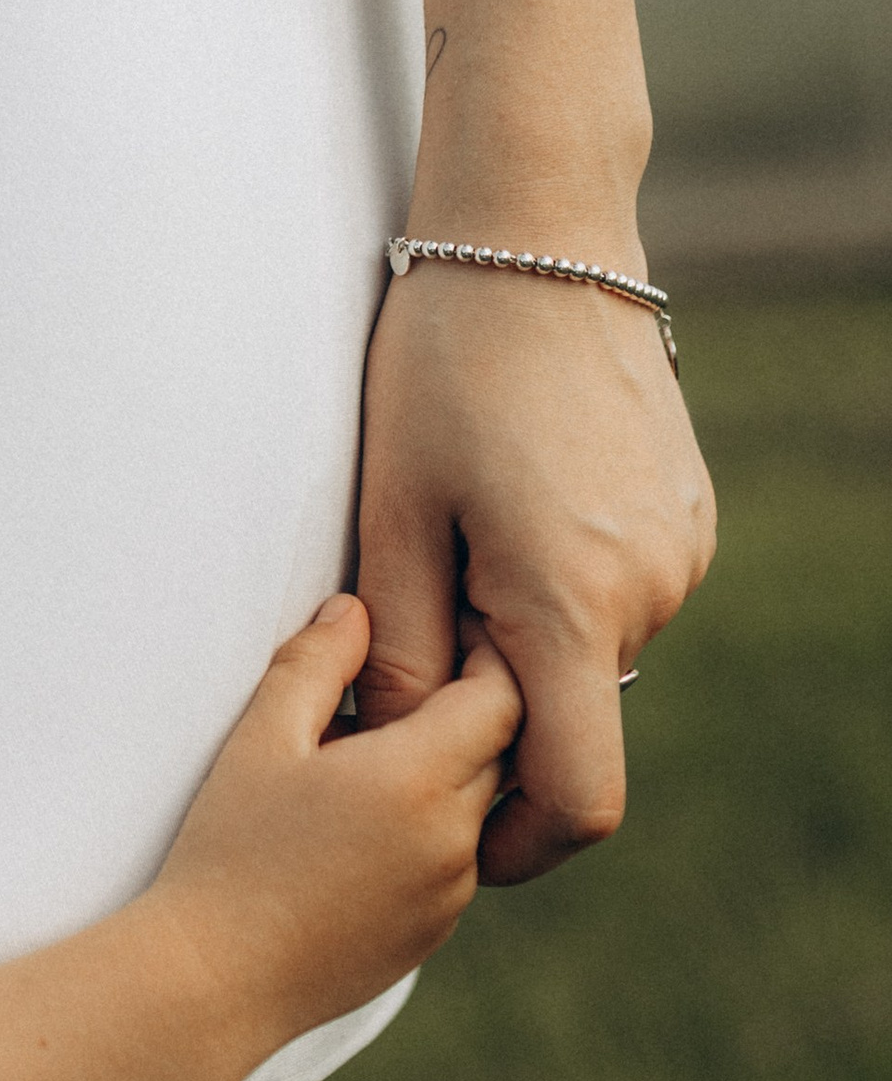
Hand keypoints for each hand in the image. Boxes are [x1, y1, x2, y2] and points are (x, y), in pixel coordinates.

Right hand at [153, 594, 521, 1054]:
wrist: (215, 983)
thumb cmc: (228, 851)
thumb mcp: (260, 739)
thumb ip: (315, 662)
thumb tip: (354, 609)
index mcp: (418, 779)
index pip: (501, 698)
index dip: (484, 659)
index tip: (450, 632)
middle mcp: (454, 839)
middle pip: (501, 752)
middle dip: (469, 712)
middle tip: (414, 679)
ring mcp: (450, 895)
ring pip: (478, 809)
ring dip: (448, 775)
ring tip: (375, 754)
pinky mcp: (431, 933)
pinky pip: (455, 861)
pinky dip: (430, 830)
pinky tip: (362, 824)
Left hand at [350, 259, 714, 884]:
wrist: (538, 239)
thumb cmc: (443, 364)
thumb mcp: (393, 507)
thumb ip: (403, 647)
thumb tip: (400, 751)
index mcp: (573, 604)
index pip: (579, 798)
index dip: (519, 841)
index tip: (456, 832)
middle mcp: (651, 592)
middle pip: (577, 723)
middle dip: (498, 719)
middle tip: (412, 647)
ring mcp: (682, 554)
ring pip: (596, 658)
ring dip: (528, 644)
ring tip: (454, 545)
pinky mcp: (688, 518)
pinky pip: (622, 597)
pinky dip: (563, 592)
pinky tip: (506, 511)